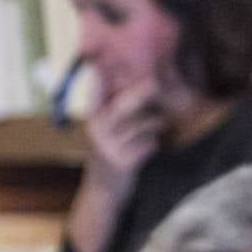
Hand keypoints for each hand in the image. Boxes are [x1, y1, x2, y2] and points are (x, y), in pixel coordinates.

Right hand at [83, 77, 164, 198]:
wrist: (103, 191)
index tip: (105, 60)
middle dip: (141, 93)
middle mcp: (97, 132)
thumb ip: (113, 109)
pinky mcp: (122, 162)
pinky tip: (148, 151)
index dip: (101, 75)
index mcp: (93, 120)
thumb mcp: (105, 131)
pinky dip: (153, 146)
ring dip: (155, 125)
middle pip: (124, 106)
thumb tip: (131, 82)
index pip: (96, 93)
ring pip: (143, 125)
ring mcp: (108, 148)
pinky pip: (148, 144)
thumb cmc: (110, 154)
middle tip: (155, 82)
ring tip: (158, 128)